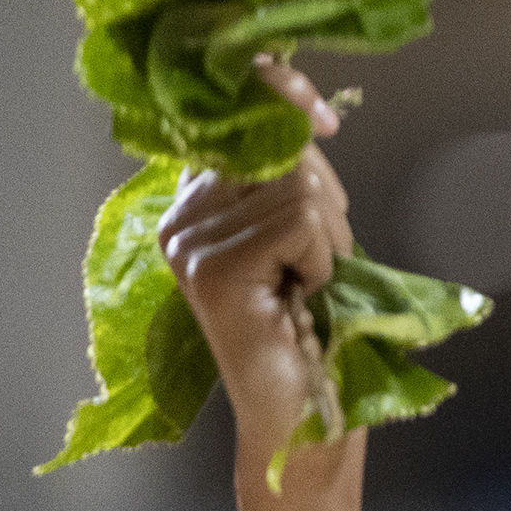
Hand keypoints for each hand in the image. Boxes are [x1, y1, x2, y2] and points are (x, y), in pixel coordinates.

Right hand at [159, 58, 356, 477]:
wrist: (303, 412)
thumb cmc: (313, 327)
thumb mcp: (304, 237)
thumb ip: (292, 180)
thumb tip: (304, 118)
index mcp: (196, 202)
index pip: (239, 119)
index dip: (283, 98)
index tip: (322, 116)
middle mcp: (181, 217)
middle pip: (282, 151)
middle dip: (325, 205)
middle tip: (313, 269)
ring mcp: (191, 242)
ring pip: (300, 188)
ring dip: (329, 244)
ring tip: (306, 290)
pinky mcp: (215, 268)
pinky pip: (302, 222)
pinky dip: (323, 263)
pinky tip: (301, 301)